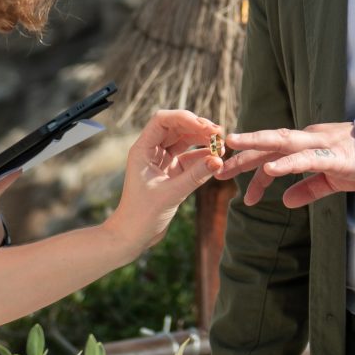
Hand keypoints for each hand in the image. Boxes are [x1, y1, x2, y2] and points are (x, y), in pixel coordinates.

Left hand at [102, 109, 224, 253]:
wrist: (133, 236)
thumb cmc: (141, 215)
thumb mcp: (171, 193)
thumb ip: (195, 176)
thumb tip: (218, 160)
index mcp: (143, 149)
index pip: (162, 120)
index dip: (184, 118)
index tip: (204, 126)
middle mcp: (152, 151)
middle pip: (177, 127)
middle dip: (198, 127)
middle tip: (219, 134)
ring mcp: (163, 161)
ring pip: (185, 141)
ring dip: (203, 140)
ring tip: (221, 145)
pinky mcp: (172, 173)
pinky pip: (190, 158)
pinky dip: (203, 157)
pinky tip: (216, 159)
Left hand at [220, 123, 354, 208]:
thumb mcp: (330, 180)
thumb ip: (308, 188)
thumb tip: (287, 202)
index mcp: (306, 143)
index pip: (272, 153)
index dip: (253, 170)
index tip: (241, 192)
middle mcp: (308, 138)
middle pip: (268, 143)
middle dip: (242, 155)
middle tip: (218, 169)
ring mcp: (320, 143)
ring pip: (281, 141)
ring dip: (256, 144)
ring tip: (234, 149)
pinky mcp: (333, 155)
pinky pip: (305, 158)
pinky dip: (287, 162)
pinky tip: (270, 168)